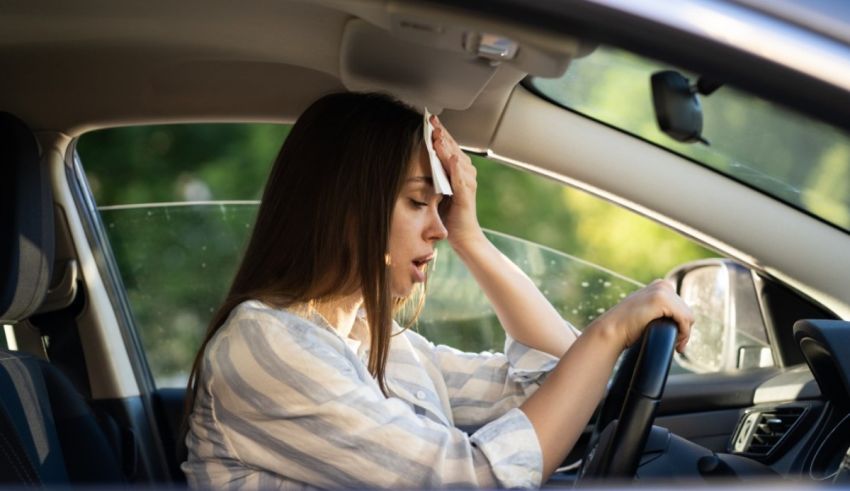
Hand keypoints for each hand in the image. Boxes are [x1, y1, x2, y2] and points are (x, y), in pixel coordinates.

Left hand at [430, 115, 483, 247]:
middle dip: (443, 135)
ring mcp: (468, 184)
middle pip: (454, 150)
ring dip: (448, 147)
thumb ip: (435, 176)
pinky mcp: (466, 196)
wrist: (464, 237)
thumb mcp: (439, 190)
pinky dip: (456, 168)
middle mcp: (467, 175)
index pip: (449, 148)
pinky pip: (460, 179)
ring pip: (457, 161)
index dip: (441, 134)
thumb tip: (422, 161)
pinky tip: (451, 158)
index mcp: (459, 172)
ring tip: (438, 135)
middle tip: (433, 121)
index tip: (431, 121)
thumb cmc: (451, 215)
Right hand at [590, 279, 692, 352]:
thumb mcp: (646, 312)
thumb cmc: (627, 327)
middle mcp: (663, 284)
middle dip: (684, 330)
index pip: (682, 307)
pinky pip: (684, 319)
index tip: (676, 341)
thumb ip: (659, 310)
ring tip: (676, 345)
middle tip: (677, 346)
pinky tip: (676, 342)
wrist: (612, 330)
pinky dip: (683, 333)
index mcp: (660, 285)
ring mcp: (662, 290)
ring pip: (688, 316)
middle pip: (687, 311)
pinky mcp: (661, 300)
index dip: (682, 325)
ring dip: (684, 333)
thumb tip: (678, 321)